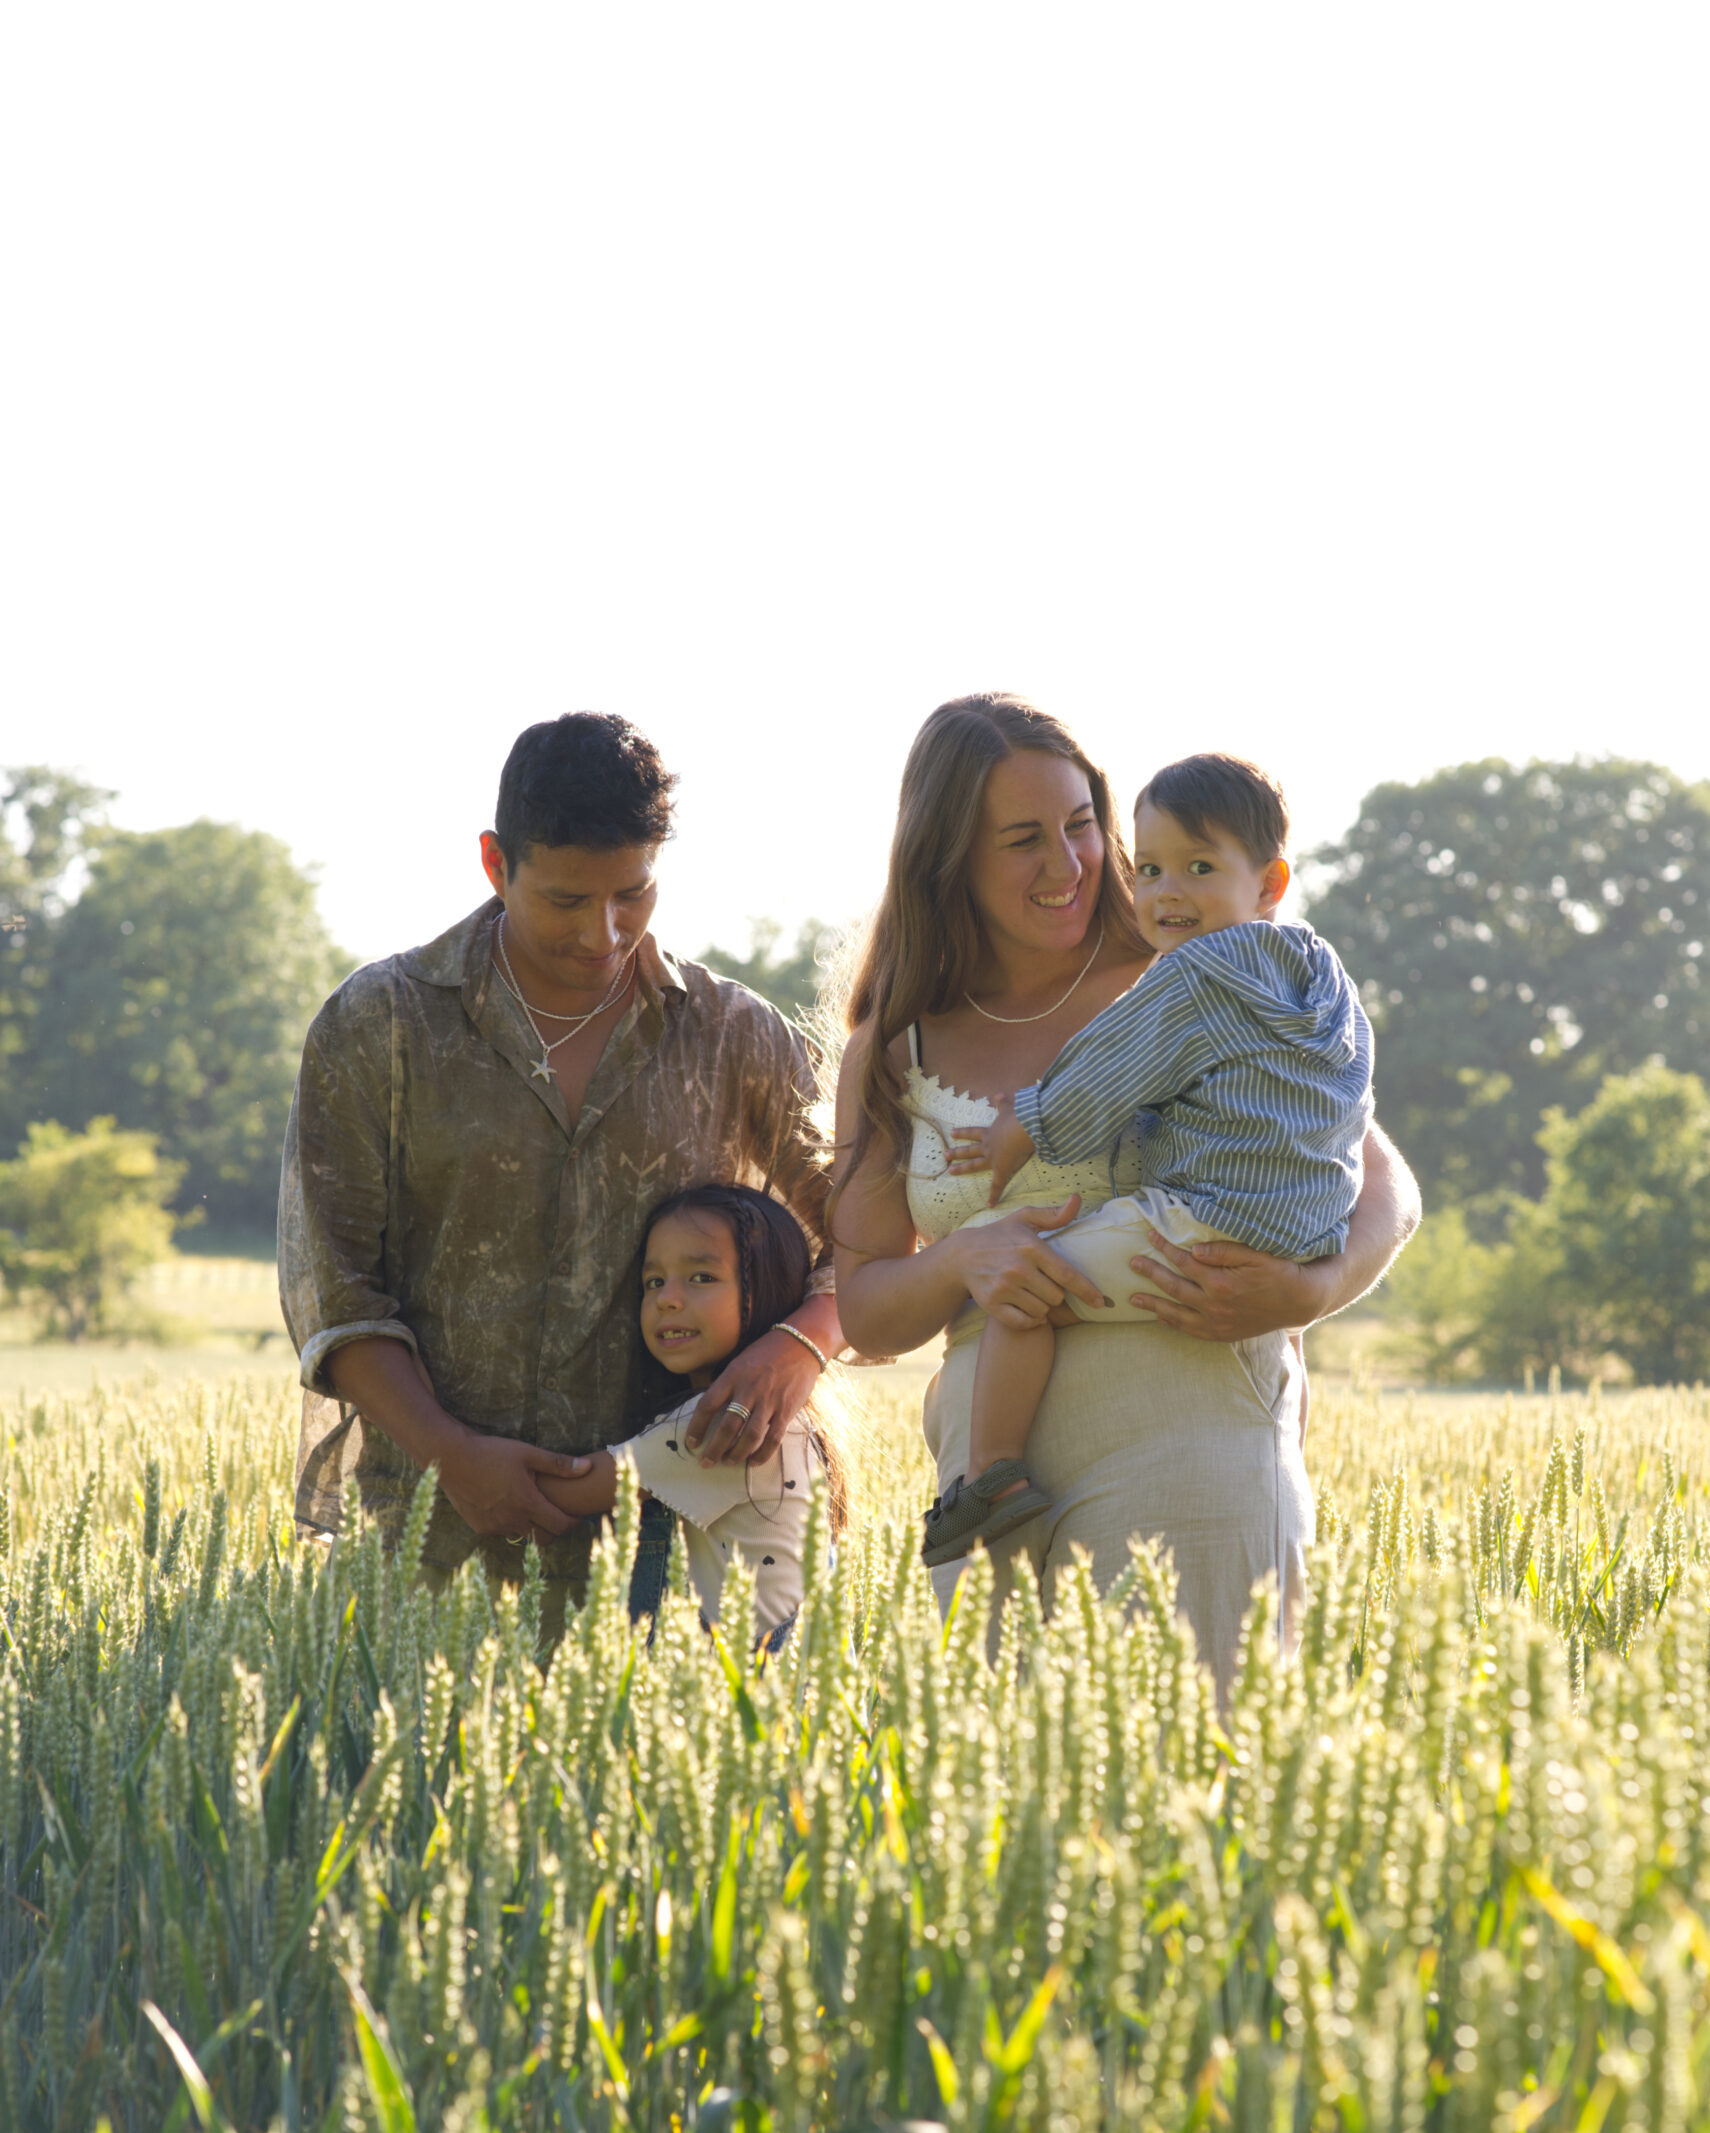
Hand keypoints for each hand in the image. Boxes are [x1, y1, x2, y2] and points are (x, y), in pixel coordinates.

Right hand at [436, 1427, 599, 1543]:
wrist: (451, 1459)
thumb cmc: (492, 1452)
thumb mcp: (528, 1453)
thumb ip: (559, 1464)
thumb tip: (588, 1467)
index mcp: (527, 1503)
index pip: (560, 1526)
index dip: (573, 1523)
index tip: (578, 1516)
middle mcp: (512, 1520)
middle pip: (544, 1539)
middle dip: (555, 1530)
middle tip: (558, 1515)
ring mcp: (495, 1526)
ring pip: (522, 1536)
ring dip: (532, 1527)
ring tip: (534, 1509)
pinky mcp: (480, 1527)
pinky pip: (503, 1532)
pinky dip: (511, 1524)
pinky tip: (510, 1507)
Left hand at [685, 1326, 822, 1467]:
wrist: (800, 1344)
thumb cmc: (766, 1354)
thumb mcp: (739, 1363)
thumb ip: (726, 1385)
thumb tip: (711, 1411)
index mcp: (732, 1376)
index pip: (707, 1404)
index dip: (696, 1427)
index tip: (691, 1443)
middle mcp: (749, 1389)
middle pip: (727, 1426)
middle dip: (714, 1449)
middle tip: (706, 1463)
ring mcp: (769, 1400)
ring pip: (749, 1436)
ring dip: (736, 1454)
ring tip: (728, 1462)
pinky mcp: (786, 1409)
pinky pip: (773, 1438)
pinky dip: (762, 1454)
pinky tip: (753, 1462)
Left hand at [945, 1098, 1037, 1206]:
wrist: (1024, 1129)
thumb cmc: (1018, 1118)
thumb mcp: (1009, 1108)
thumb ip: (1002, 1103)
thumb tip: (998, 1094)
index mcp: (989, 1133)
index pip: (972, 1132)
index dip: (962, 1133)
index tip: (951, 1133)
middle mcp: (987, 1146)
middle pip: (969, 1150)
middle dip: (956, 1152)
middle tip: (944, 1155)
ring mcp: (992, 1159)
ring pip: (974, 1165)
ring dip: (962, 1169)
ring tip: (950, 1172)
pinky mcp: (1002, 1170)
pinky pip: (997, 1185)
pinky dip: (994, 1195)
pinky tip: (989, 1205)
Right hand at [952, 1197, 1108, 1329]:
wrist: (961, 1255)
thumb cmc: (1000, 1235)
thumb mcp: (1024, 1219)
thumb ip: (1053, 1215)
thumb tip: (1077, 1199)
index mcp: (1031, 1247)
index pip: (1066, 1274)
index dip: (1087, 1290)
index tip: (1100, 1301)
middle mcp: (1018, 1268)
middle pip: (1056, 1296)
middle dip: (1056, 1294)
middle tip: (1044, 1284)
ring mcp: (1004, 1287)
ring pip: (1041, 1310)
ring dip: (1042, 1306)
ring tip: (1033, 1294)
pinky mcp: (992, 1304)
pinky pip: (1024, 1322)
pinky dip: (1030, 1320)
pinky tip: (1028, 1309)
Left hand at [1131, 1226, 1325, 1342]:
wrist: (1300, 1301)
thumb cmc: (1279, 1272)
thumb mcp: (1256, 1254)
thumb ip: (1223, 1251)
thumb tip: (1193, 1250)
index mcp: (1220, 1283)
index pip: (1183, 1262)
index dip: (1165, 1247)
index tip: (1150, 1235)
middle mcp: (1214, 1306)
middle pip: (1173, 1287)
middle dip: (1151, 1273)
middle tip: (1132, 1263)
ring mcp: (1217, 1324)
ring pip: (1176, 1314)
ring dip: (1153, 1305)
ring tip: (1133, 1298)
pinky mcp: (1222, 1334)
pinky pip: (1190, 1330)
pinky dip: (1173, 1324)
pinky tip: (1161, 1318)